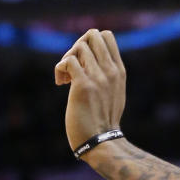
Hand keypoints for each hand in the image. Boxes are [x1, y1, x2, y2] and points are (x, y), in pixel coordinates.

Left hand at [54, 28, 126, 152]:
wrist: (102, 143)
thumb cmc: (103, 124)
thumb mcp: (113, 94)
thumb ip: (108, 77)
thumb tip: (92, 63)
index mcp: (119, 71)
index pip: (106, 36)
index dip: (90, 43)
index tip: (85, 62)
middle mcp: (110, 71)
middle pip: (92, 35)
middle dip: (78, 46)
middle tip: (73, 67)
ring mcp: (98, 77)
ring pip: (79, 46)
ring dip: (67, 58)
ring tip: (66, 78)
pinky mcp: (83, 86)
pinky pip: (68, 61)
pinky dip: (60, 68)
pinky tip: (61, 83)